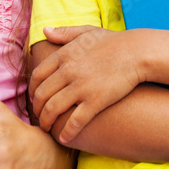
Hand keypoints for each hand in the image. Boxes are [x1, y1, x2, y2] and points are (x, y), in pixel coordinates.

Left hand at [30, 26, 144, 142]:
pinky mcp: (95, 101)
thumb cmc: (113, 41)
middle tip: (38, 116)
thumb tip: (45, 30)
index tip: (33, 98)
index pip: (37, 76)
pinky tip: (64, 138)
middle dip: (36, 109)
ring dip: (46, 122)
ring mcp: (81, 87)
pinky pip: (75, 121)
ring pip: (52, 110)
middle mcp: (68, 72)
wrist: (137, 52)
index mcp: (64, 55)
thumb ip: (64, 32)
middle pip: (41, 95)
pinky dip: (66, 132)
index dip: (31, 90)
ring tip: (47, 128)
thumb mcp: (86, 31)